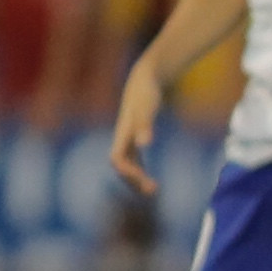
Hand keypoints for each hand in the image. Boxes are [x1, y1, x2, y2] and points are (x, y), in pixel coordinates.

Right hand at [110, 58, 164, 194]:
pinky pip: (132, 159)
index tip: (146, 181)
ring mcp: (126, 138)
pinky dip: (139, 170)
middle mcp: (121, 138)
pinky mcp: (134, 137)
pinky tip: (149, 179)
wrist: (144, 79)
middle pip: (121, 166)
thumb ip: (145, 125)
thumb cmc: (146, 92)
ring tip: (153, 191)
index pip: (118, 160)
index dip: (128, 173)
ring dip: (136, 178)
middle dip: (133, 180)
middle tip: (153, 191)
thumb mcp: (147, 108)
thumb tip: (145, 144)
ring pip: (126, 165)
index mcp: (122, 134)